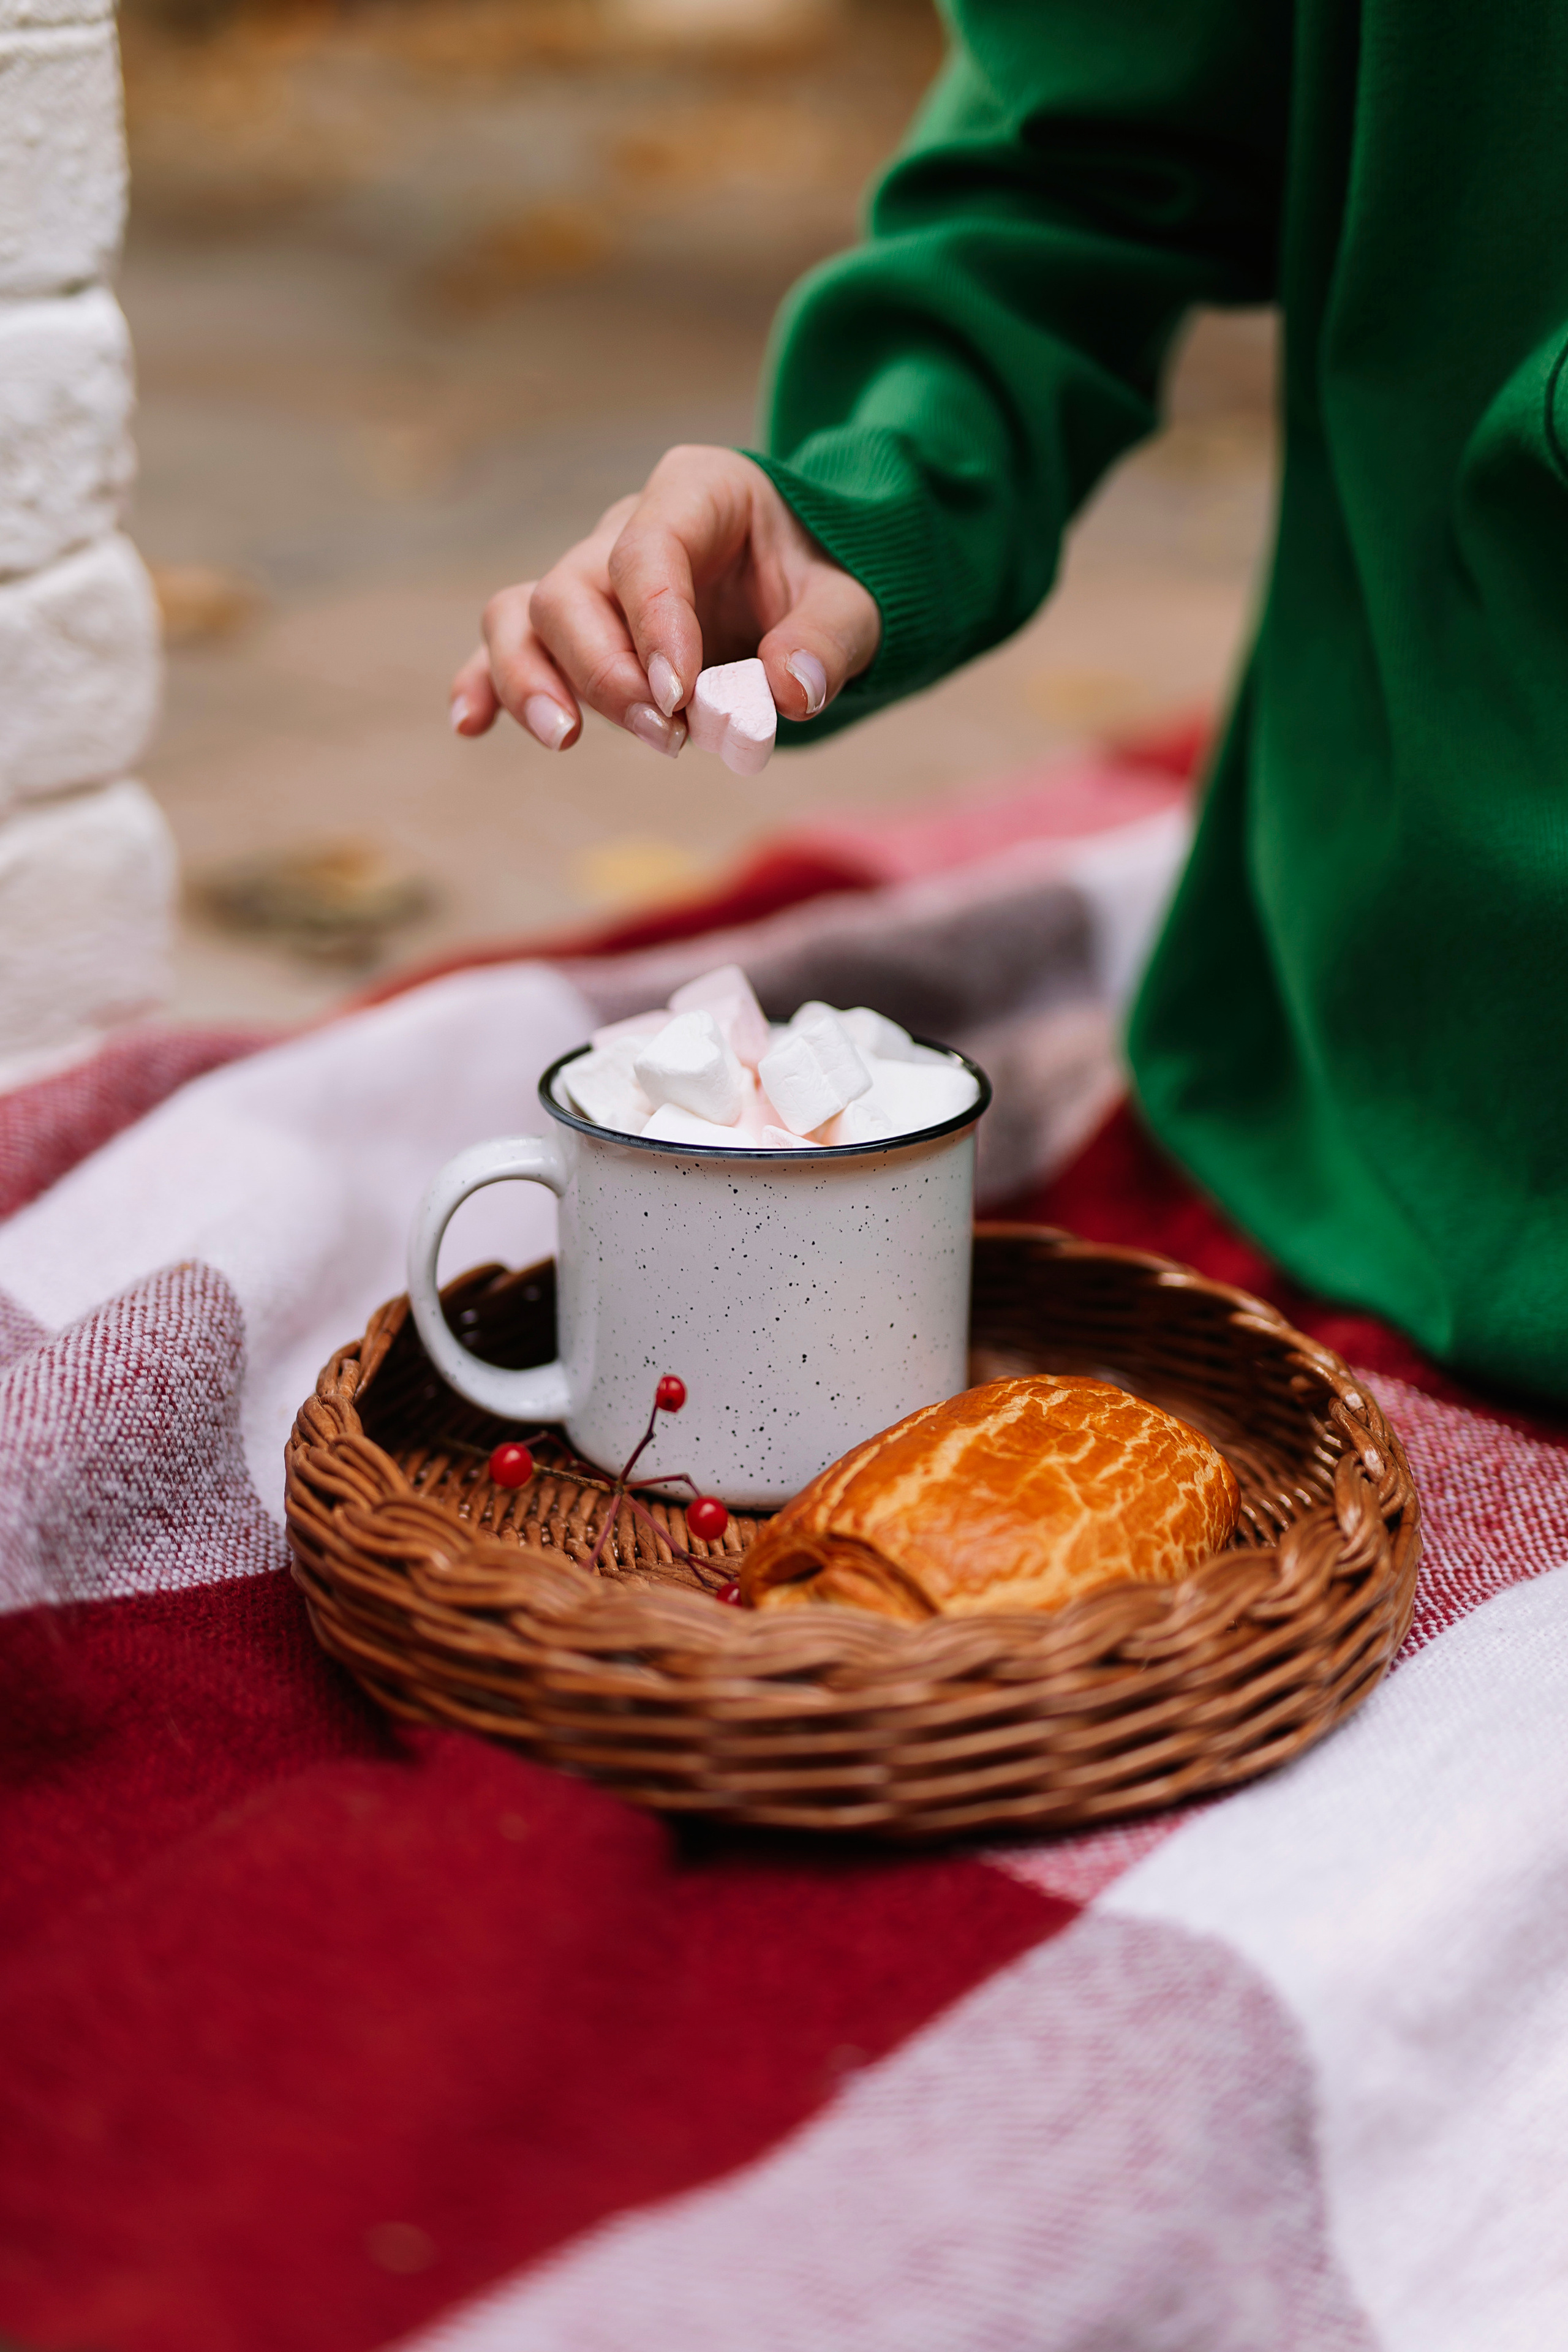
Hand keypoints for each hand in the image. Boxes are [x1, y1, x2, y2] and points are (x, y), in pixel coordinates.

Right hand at [448, 446, 880, 757]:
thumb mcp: (855, 605)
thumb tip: (787, 693)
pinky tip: (470, 724)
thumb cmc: (827, 583)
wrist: (811, 586)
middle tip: (664, 734)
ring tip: (566, 738)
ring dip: (532, 679)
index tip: (678, 695)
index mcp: (696, 493)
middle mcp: (626, 528)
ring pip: (523, 613)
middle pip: (571, 587)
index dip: (653, 623)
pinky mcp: (575, 634)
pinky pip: (510, 647)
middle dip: (605, 669)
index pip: (649, 550)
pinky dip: (486, 683)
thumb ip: (827, 642)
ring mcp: (591, 580)